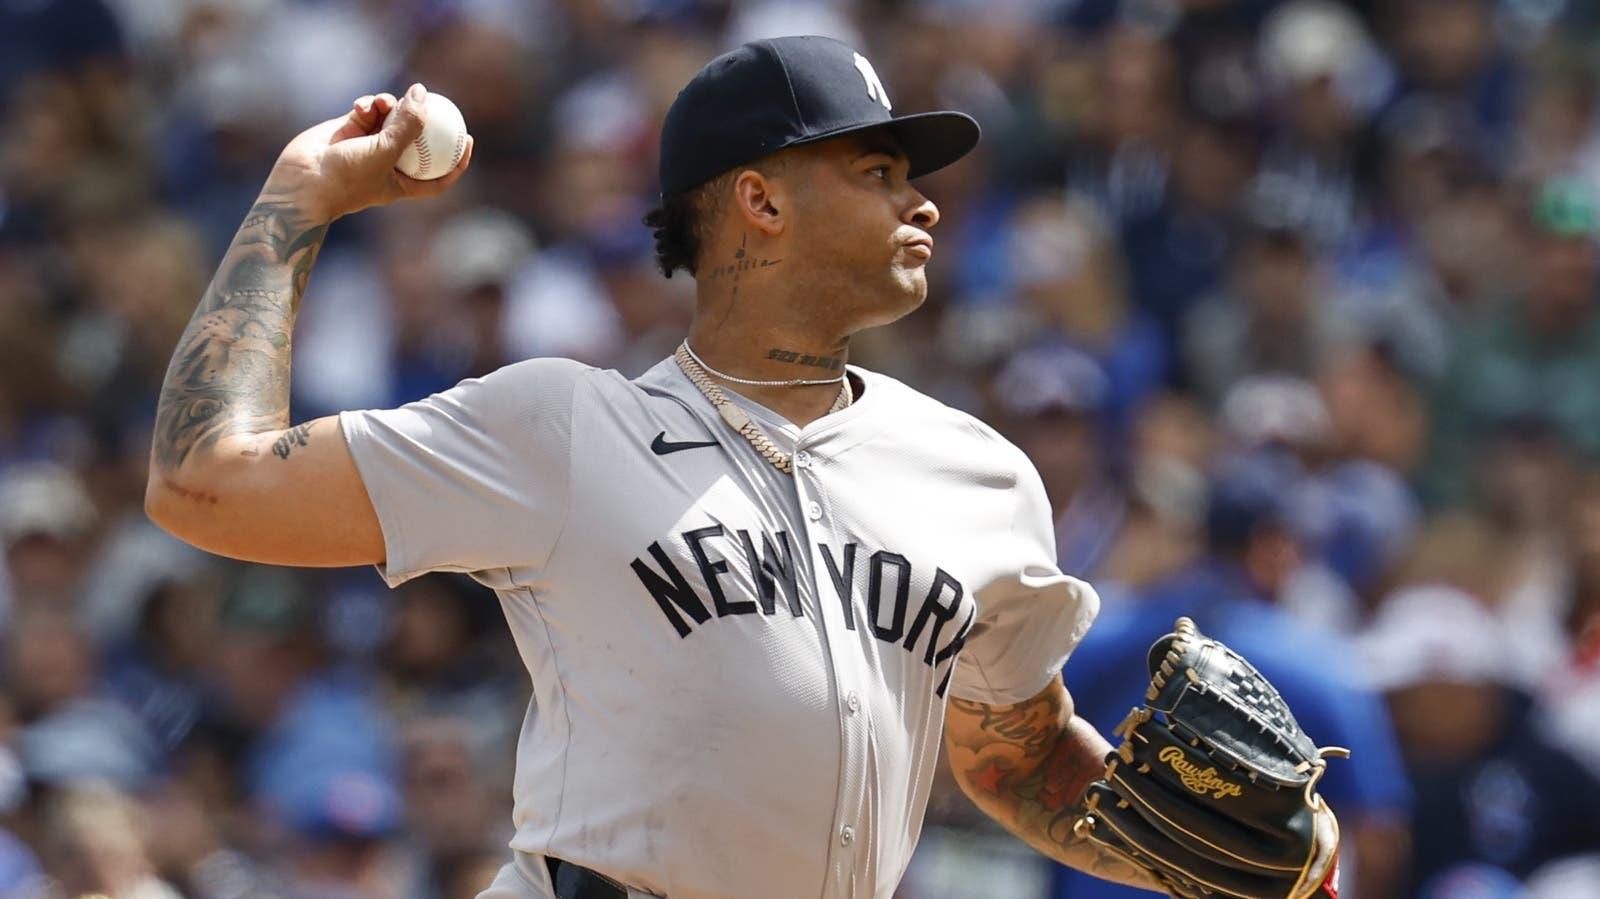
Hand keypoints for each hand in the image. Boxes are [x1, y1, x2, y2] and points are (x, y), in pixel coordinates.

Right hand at [265, 83, 473, 222]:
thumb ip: (408, 124)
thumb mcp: (386, 151)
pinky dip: (368, 105)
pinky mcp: (350, 129)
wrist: (303, 179)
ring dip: (391, 107)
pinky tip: (364, 104)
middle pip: (417, 141)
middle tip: (437, 101)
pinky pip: (368, 111)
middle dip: (425, 121)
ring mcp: (368, 145)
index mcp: (402, 183)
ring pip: (391, 119)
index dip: (456, 160)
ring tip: (385, 102)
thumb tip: (422, 93)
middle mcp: (387, 164)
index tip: (468, 140)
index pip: (437, 175)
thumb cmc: (348, 176)